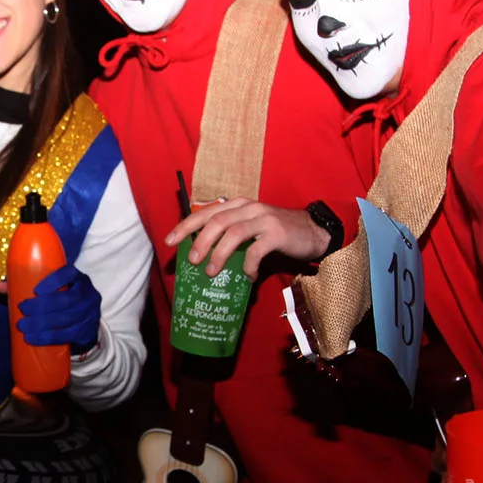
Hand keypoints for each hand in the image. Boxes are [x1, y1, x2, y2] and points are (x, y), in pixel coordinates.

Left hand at [14, 262, 100, 351]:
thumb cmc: (62, 300)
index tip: (36, 290)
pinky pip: (67, 335)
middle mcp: (87, 294)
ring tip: (23, 327)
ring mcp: (89, 313)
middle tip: (23, 310)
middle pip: (66, 299)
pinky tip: (33, 338)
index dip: (54, 281)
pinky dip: (48, 337)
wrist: (85, 322)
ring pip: (66, 319)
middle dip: (42, 306)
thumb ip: (24, 285)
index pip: (69, 274)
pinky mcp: (86, 331)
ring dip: (42, 324)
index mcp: (78, 278)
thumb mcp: (49, 290)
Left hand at [163, 197, 328, 277]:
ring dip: (218, 254)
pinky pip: (256, 251)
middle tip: (191, 260)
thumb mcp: (251, 228)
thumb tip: (204, 256)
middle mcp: (248, 207)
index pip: (206, 212)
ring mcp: (263, 218)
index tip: (169, 241)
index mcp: (238, 205)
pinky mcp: (277, 233)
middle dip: (199, 241)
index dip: (185, 226)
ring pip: (233, 233)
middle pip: (216, 221)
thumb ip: (231, 235)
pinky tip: (247, 277)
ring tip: (210, 271)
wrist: (313, 232)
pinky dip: (248, 266)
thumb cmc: (277, 233)